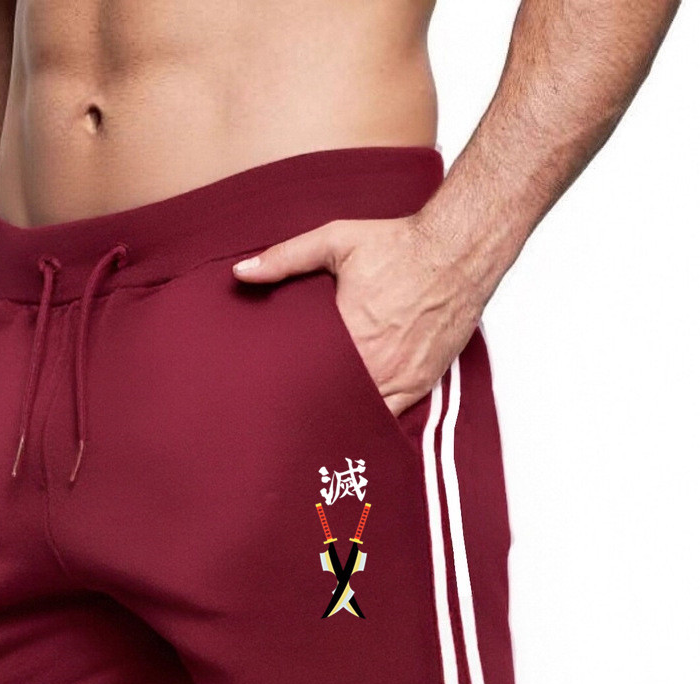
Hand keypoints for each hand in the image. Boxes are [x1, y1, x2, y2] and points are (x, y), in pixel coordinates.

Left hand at [234, 215, 492, 414]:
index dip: (288, 390)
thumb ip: (286, 258)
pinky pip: (392, 417)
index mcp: (350, 335)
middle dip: (312, 409)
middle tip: (287, 419)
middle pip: (333, 403)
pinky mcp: (421, 384)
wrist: (457, 252)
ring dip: (342, 418)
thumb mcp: (336, 240)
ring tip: (316, 427)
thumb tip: (242, 271)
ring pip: (362, 415)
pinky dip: (373, 420)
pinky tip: (354, 423)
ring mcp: (401, 379)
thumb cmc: (399, 246)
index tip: (271, 395)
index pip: (307, 378)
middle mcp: (376, 365)